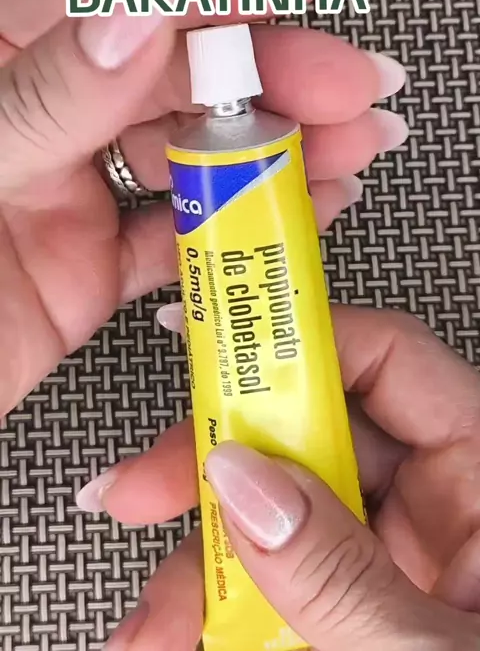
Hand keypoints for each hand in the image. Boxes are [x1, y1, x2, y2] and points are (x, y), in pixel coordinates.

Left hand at [0, 0, 405, 413]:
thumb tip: (136, 16)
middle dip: (275, 73)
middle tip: (350, 87)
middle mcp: (38, 114)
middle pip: (175, 73)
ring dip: (277, 149)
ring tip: (351, 149)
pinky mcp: (86, 266)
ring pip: (189, 154)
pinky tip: (300, 209)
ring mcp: (66, 191)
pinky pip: (179, 237)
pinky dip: (243, 227)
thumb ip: (46, 93)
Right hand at [95, 306, 479, 648]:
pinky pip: (276, 577)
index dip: (301, 342)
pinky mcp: (355, 604)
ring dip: (198, 564)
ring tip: (150, 627)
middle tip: (141, 487)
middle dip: (213, 464)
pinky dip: (219, 608)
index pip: (387, 362)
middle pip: (307, 436)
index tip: (217, 347)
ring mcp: (392, 555)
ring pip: (274, 514)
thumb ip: (341, 575)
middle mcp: (439, 503)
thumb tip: (245, 485)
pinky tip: (181, 636)